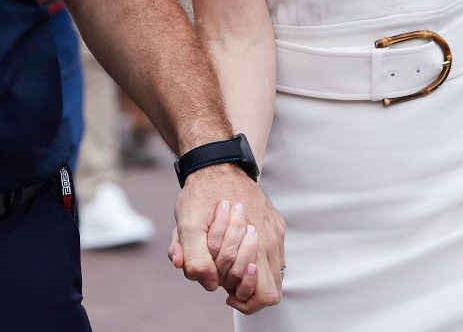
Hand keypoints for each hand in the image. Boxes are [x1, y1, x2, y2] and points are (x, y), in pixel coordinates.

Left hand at [169, 163, 283, 314]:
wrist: (215, 161)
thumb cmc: (200, 194)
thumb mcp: (187, 225)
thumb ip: (195, 258)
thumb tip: (210, 283)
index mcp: (255, 241)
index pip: (266, 294)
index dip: (246, 300)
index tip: (226, 293)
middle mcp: (271, 237)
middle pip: (270, 286)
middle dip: (245, 285)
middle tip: (224, 273)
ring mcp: (276, 230)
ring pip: (272, 270)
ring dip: (249, 269)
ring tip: (228, 256)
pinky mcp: (275, 222)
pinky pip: (273, 253)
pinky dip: (255, 255)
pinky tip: (235, 242)